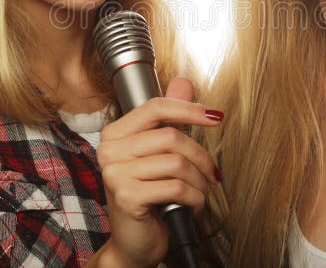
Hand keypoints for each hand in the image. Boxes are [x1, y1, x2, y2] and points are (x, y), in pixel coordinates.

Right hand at [94, 77, 222, 266]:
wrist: (134, 242)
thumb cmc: (148, 197)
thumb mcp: (158, 154)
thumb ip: (168, 118)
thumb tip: (183, 82)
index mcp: (115, 134)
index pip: (155, 107)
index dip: (189, 109)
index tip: (216, 116)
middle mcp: (109, 150)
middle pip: (171, 136)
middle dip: (201, 156)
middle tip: (212, 173)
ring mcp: (115, 173)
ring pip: (176, 163)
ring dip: (200, 181)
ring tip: (202, 191)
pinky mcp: (126, 196)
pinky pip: (176, 187)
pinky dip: (194, 198)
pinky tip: (194, 205)